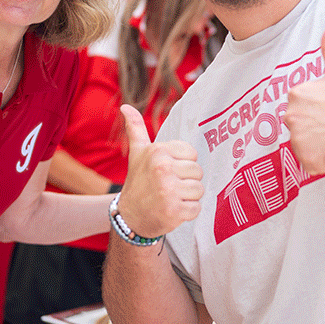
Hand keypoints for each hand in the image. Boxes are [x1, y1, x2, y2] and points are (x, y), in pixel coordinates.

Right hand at [117, 104, 202, 237]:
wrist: (130, 217)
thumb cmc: (138, 182)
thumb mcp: (137, 153)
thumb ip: (136, 129)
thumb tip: (125, 106)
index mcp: (158, 152)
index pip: (192, 154)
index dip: (183, 164)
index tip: (168, 171)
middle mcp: (162, 169)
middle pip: (198, 172)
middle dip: (187, 182)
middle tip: (168, 187)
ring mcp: (168, 191)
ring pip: (199, 190)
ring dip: (188, 197)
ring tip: (170, 198)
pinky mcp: (174, 211)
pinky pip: (196, 208)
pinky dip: (187, 212)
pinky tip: (172, 210)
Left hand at [283, 24, 324, 173]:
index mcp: (295, 95)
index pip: (297, 109)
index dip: (314, 113)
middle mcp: (290, 116)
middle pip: (297, 127)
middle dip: (312, 128)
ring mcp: (297, 139)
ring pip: (301, 145)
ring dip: (315, 144)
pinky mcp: (306, 158)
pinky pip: (308, 162)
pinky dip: (319, 160)